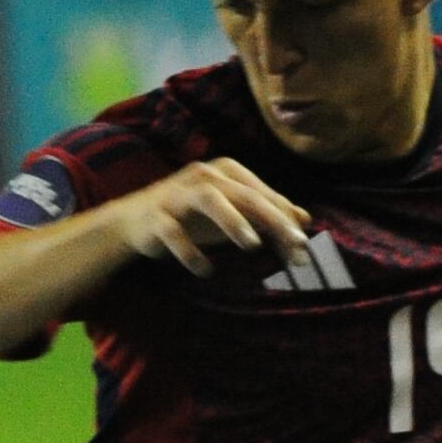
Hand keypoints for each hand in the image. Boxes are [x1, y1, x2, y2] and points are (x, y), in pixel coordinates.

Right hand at [108, 157, 314, 275]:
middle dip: (272, 219)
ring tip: (252, 244)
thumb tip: (305, 219)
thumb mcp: (233, 213)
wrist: (136, 220)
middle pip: (243, 195)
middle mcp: (203, 176)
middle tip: (295, 244)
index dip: (285, 219)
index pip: (263, 194)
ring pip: (209, 200)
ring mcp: (178, 194)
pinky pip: (174, 231)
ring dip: (232, 221)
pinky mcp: (156, 216)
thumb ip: (267, 214)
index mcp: (225, 172)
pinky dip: (189, 251)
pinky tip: (204, 270)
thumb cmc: (193, 215)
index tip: (303, 246)